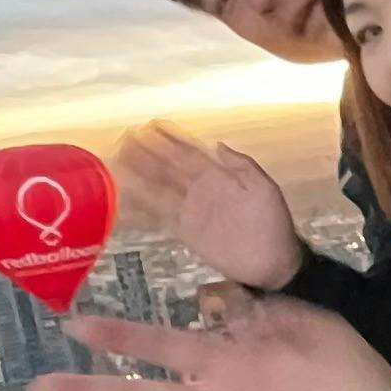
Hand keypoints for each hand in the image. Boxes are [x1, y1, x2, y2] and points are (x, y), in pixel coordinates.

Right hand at [118, 121, 303, 291]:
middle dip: (146, 153)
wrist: (272, 263)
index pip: (188, 153)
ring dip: (139, 175)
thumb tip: (217, 145)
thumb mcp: (263, 189)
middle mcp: (201, 189)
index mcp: (219, 175)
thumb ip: (242, 166)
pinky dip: (142, 207)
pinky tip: (125, 198)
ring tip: (117, 162)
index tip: (149, 127)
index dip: (170, 140)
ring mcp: (191, 209)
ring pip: (159, 188)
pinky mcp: (185, 230)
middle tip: (124, 139)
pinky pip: (159, 215)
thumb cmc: (273, 223)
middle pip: (168, 167)